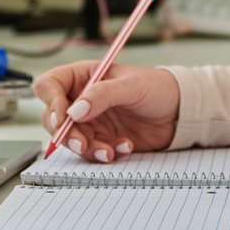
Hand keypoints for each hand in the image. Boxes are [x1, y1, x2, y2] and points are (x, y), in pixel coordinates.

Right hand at [33, 62, 179, 163]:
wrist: (180, 111)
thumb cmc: (158, 87)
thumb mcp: (131, 86)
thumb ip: (102, 95)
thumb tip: (75, 111)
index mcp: (84, 76)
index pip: (50, 85)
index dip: (52, 102)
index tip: (64, 118)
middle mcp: (82, 99)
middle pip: (54, 118)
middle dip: (66, 134)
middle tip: (82, 144)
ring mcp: (91, 121)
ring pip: (71, 139)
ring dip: (87, 148)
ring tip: (109, 150)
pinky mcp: (103, 139)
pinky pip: (91, 151)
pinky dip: (104, 153)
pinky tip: (124, 146)